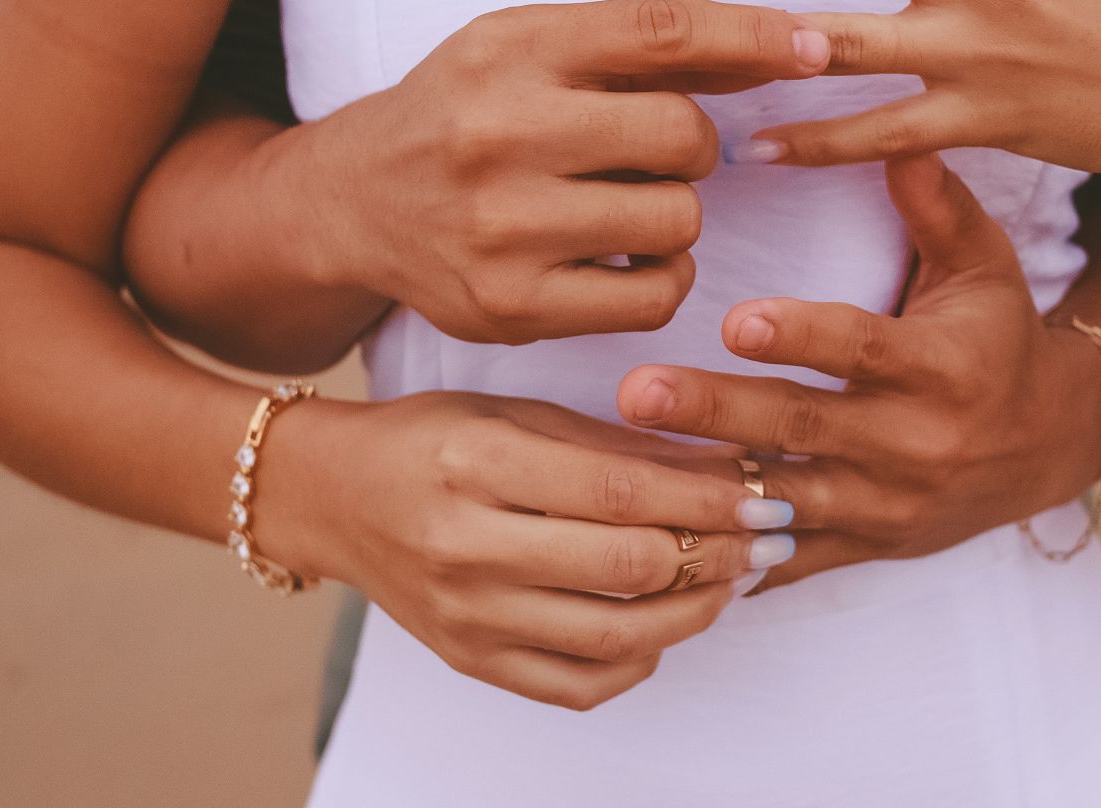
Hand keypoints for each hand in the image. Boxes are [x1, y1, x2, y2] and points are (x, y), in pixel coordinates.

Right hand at [278, 0, 829, 343]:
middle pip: (682, 134)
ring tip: (623, 208)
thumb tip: (782, 41)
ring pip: (677, 220)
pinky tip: (617, 262)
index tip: (815, 47)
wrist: (351, 203)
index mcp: (511, 48)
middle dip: (695, 146)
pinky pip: (654, 295)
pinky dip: (660, 279)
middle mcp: (499, 131)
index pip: (660, 30)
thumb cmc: (465, 115)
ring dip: (676, 215)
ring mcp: (502, 226)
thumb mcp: (526, 49)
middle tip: (657, 155)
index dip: (754, 35)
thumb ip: (635, 48)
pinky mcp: (510, 306)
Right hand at [278, 392, 798, 709]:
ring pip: (615, 636)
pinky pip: (577, 685)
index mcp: (480, 463)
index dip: (708, 498)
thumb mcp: (517, 415)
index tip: (766, 494)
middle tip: (766, 537)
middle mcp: (468, 546)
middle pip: (628, 567)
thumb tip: (725, 466)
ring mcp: (468, 615)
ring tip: (732, 582)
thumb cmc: (433, 440)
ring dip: (695, 612)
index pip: (622, 492)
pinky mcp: (470, 660)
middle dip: (718, 553)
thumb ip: (618, 444)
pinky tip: (665, 625)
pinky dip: (638, 661)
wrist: (333, 498)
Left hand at [613, 154, 1100, 590]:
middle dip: (716, 411)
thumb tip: (899, 139)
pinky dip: (731, 559)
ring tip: (626, 469)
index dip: (802, 337)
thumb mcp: (984, 265)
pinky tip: (663, 541)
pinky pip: (791, 562)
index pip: (863, 350)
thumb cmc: (997, 337)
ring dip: (707, 488)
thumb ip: (938, 205)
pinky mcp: (866, 547)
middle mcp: (916, 444)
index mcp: (941, 368)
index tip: (735, 319)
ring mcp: (888, 505)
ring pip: (787, 503)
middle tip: (634, 391)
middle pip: (804, 427)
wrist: (1045, 447)